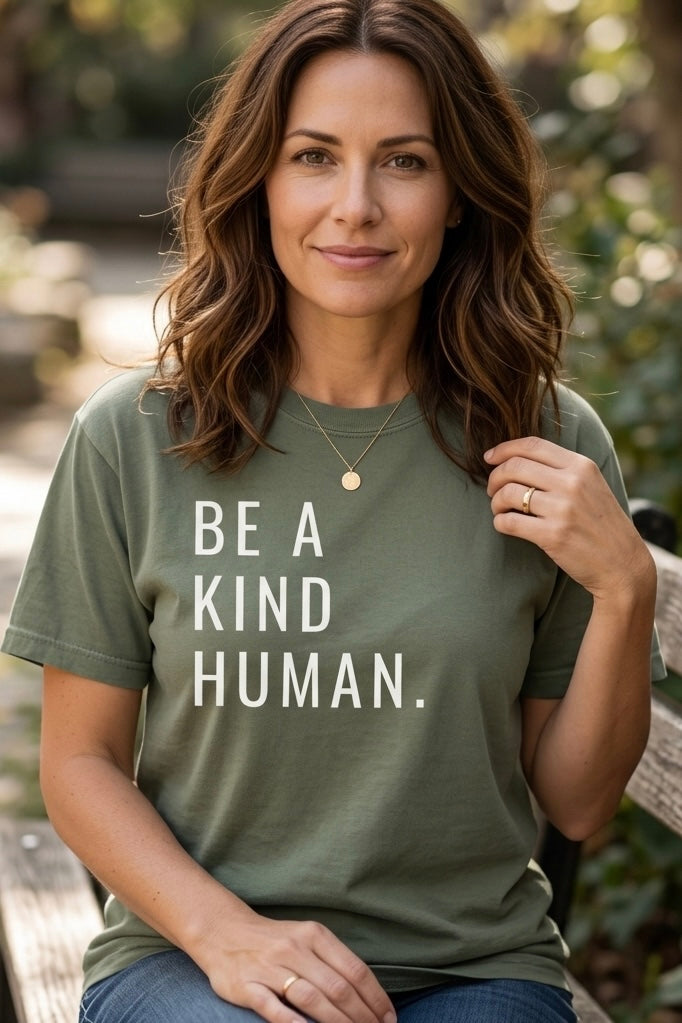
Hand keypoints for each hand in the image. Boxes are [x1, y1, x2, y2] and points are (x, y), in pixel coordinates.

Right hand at [192, 911, 395, 1022]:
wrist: (223, 931)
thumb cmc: (274, 941)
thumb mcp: (306, 938)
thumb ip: (333, 961)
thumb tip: (368, 994)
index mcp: (314, 935)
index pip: (355, 970)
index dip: (376, 998)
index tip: (389, 1019)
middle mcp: (295, 948)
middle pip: (338, 987)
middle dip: (362, 1016)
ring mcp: (270, 967)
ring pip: (312, 998)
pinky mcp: (248, 986)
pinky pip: (275, 1008)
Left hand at [484, 437, 653, 599]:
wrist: (622, 564)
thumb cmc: (601, 525)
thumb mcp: (592, 486)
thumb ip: (563, 470)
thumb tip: (517, 458)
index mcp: (581, 466)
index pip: (532, 445)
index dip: (504, 449)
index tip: (489, 458)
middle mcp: (572, 483)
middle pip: (514, 467)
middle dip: (494, 477)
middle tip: (492, 490)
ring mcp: (562, 509)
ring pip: (508, 493)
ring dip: (495, 502)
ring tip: (499, 509)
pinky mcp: (552, 535)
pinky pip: (509, 522)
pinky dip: (499, 522)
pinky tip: (505, 525)